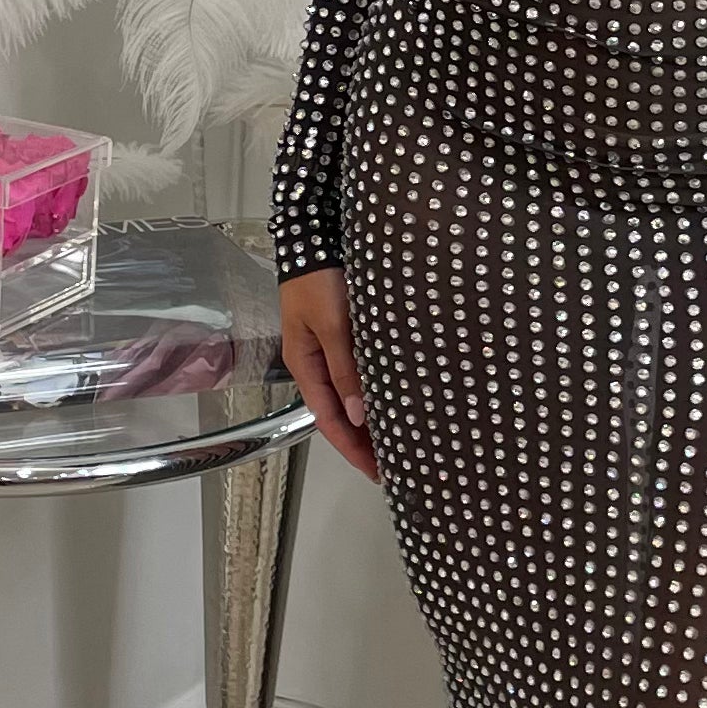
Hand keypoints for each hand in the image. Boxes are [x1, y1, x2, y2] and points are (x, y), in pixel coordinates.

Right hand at [279, 267, 379, 479]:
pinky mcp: (344, 335)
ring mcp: (330, 350)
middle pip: (341, 413)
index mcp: (306, 366)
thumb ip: (346, 370)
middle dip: (365, 440)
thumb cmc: (319, 278)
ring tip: (400, 439)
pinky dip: (375, 391)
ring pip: (352, 395)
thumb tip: (361, 415)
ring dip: (372, 417)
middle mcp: (316, 363)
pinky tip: (394, 397)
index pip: (330, 420)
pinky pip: (359, 373)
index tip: (377, 471)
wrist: (315, 236)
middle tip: (397, 462)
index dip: (353, 449)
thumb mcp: (333, 325)